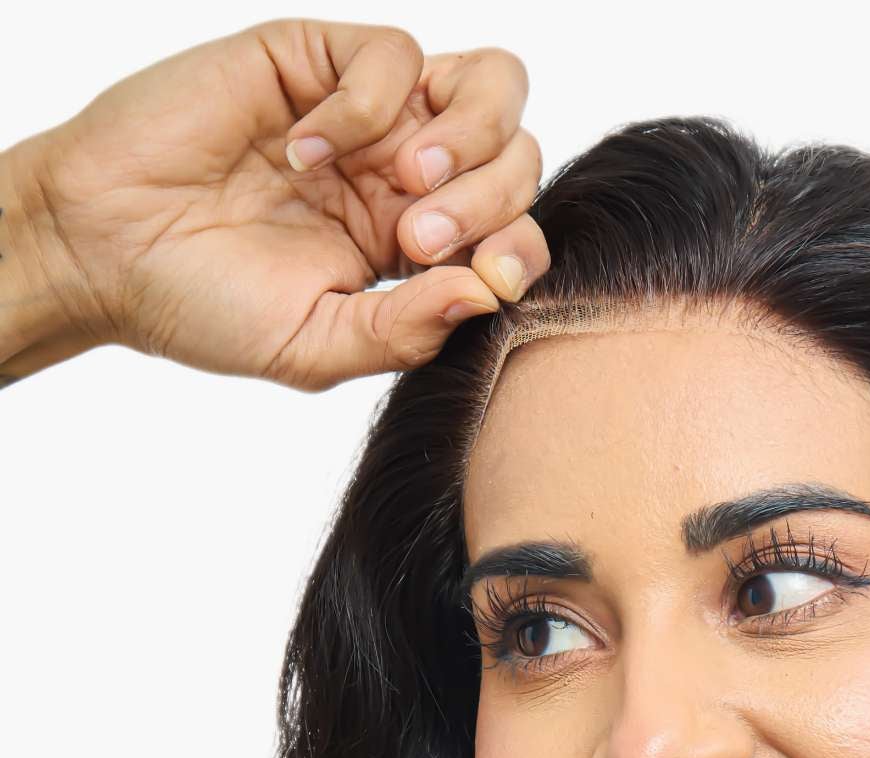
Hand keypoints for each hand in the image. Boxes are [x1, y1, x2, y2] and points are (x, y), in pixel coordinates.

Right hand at [17, 19, 544, 389]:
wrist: (102, 248)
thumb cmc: (205, 304)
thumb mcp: (317, 345)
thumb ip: (406, 329)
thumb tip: (490, 295)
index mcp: (417, 247)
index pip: (516, 231)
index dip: (522, 250)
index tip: (487, 278)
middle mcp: (405, 177)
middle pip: (517, 155)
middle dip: (492, 199)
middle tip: (416, 239)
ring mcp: (370, 116)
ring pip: (487, 88)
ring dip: (467, 138)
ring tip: (403, 184)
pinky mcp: (316, 61)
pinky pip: (395, 56)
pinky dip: (367, 104)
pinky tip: (305, 152)